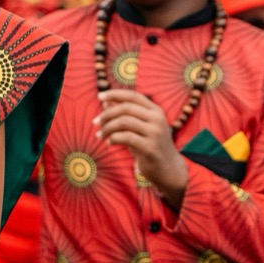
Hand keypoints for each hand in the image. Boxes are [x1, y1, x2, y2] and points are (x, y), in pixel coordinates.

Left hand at [97, 89, 186, 205]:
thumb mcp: (138, 127)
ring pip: (124, 122)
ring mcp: (155, 133)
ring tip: (100, 135)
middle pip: (126, 108)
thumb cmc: (150, 145)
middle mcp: (157, 119)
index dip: (115, 94)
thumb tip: (105, 101)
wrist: (168, 168)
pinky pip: (126, 138)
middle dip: (107, 114)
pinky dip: (113, 138)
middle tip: (95, 122)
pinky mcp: (150, 148)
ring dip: (107, 127)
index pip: (133, 96)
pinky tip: (109, 143)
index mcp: (155, 110)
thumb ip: (124, 114)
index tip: (99, 96)